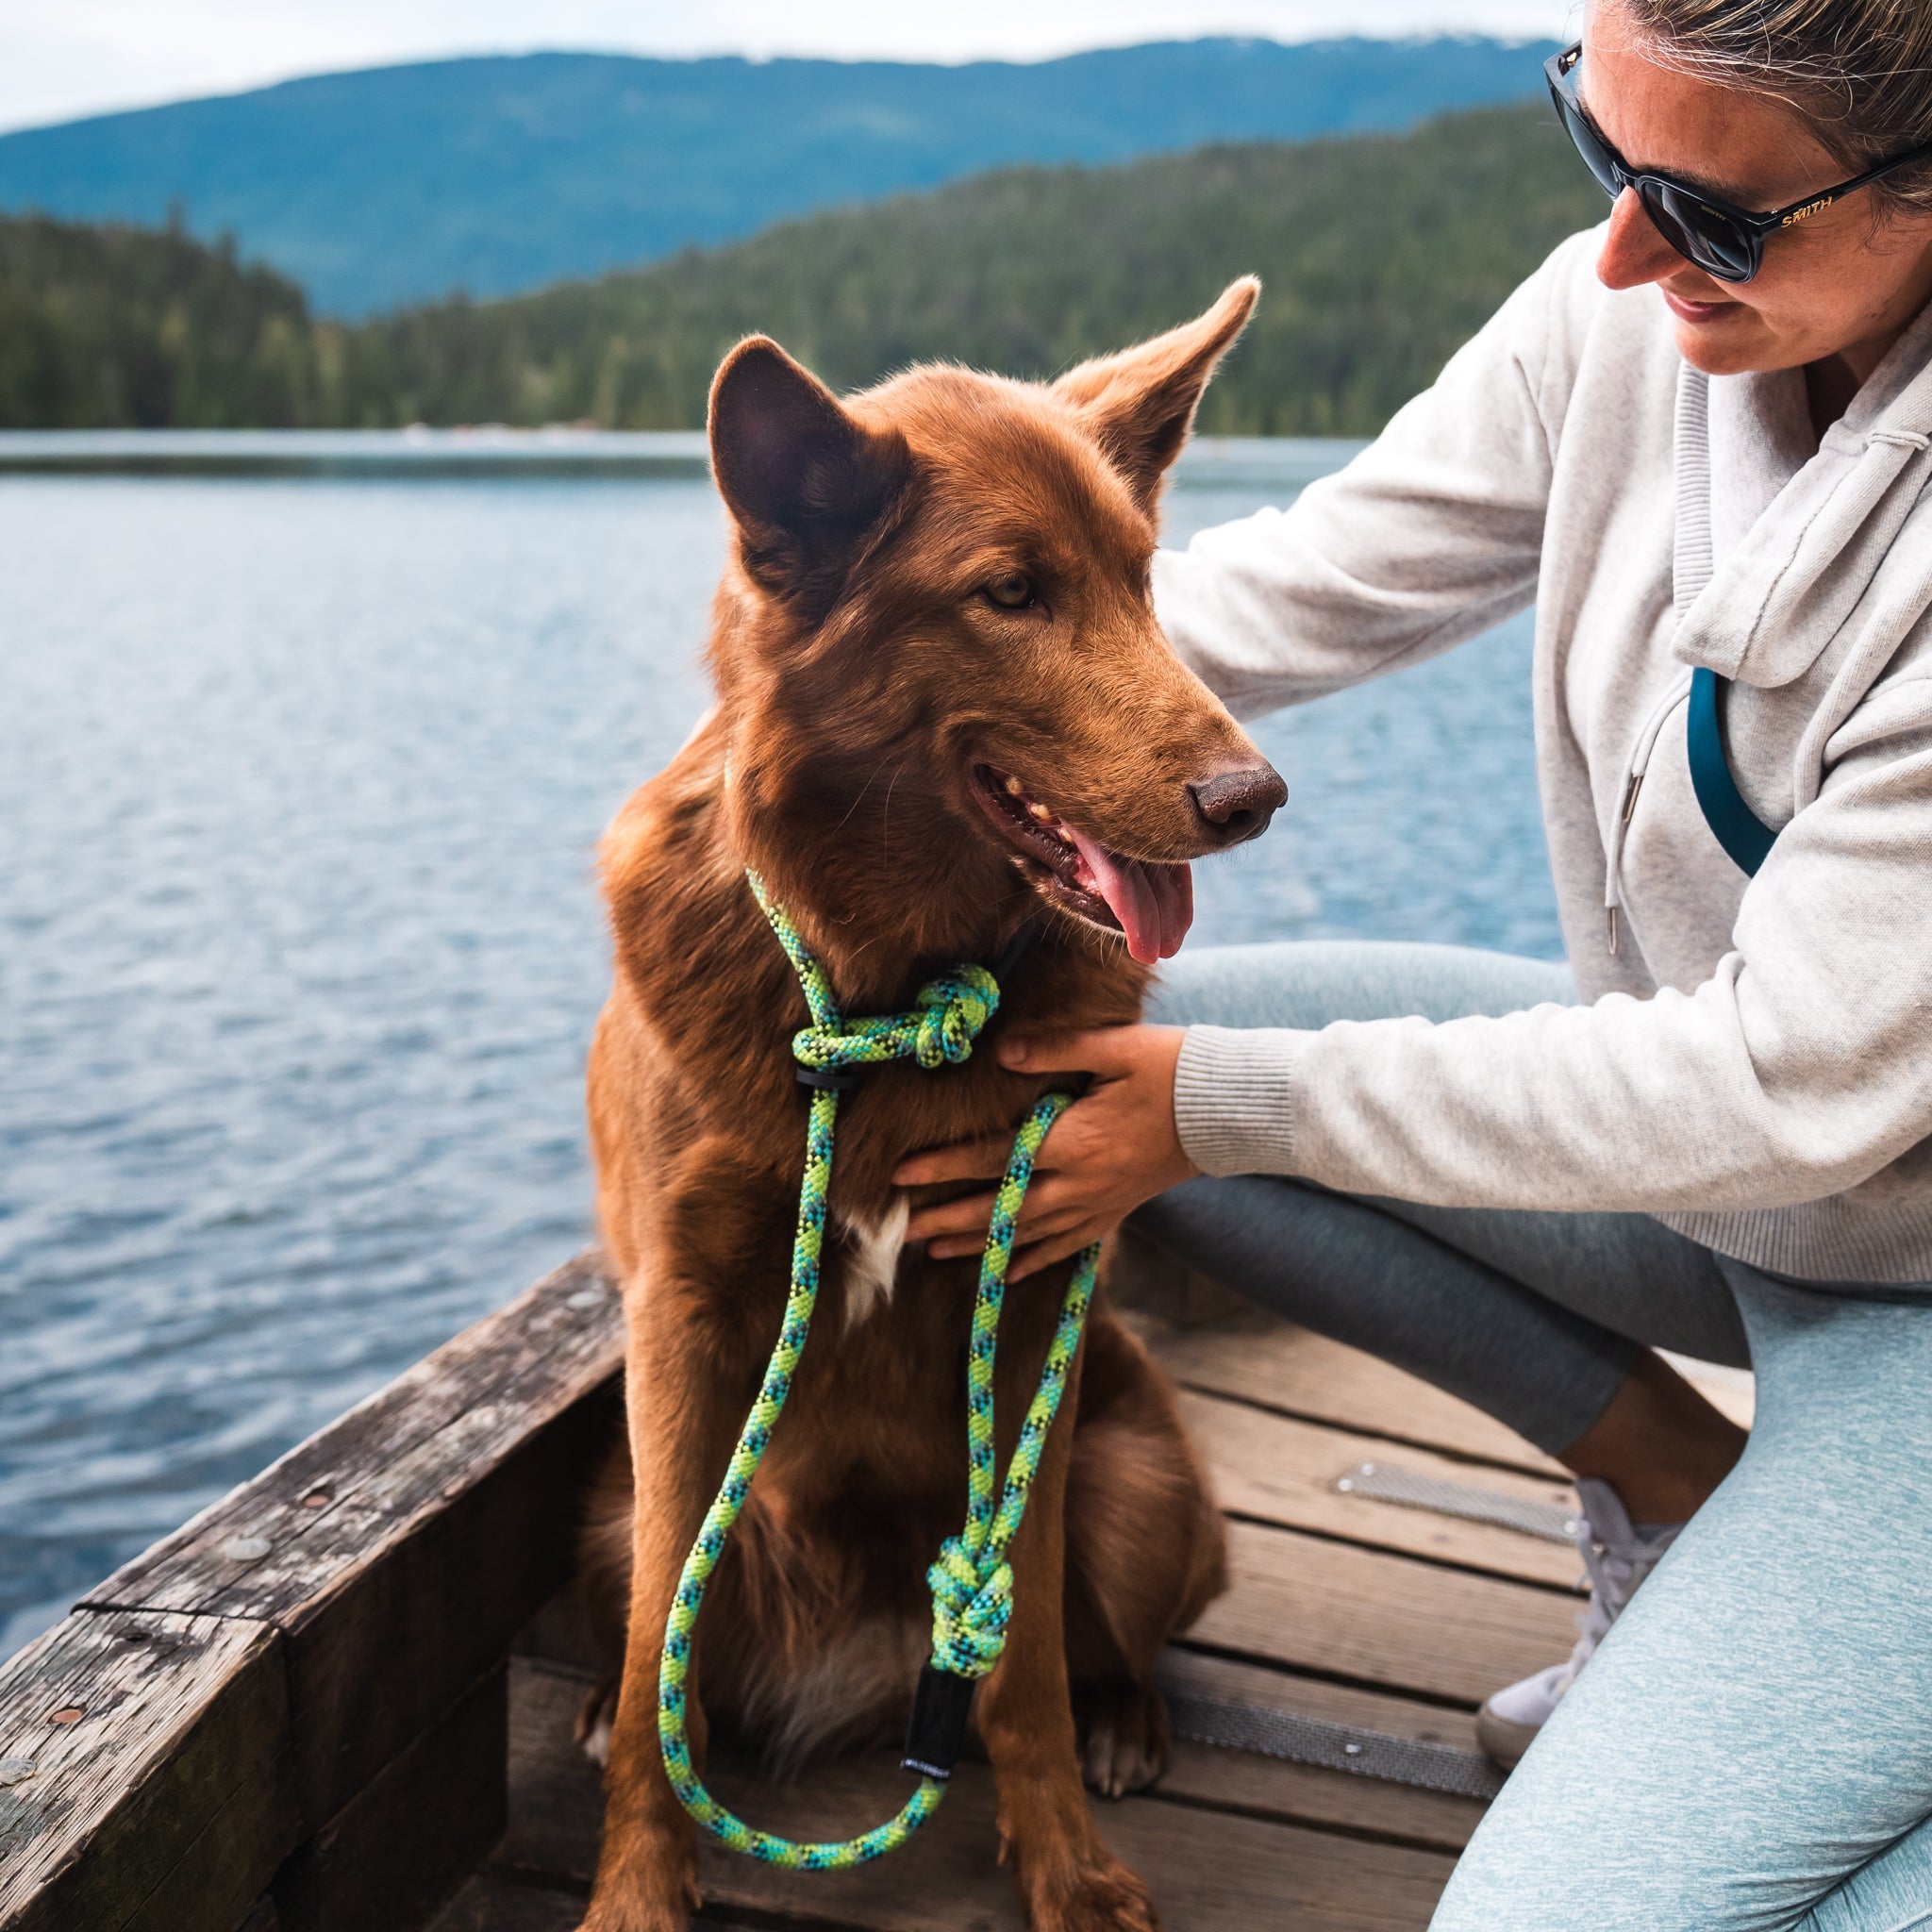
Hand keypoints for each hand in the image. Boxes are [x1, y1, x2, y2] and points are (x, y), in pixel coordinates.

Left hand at [894, 1024, 1197, 1279]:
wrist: (1226, 1111)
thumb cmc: (1171, 1069)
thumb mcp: (1114, 1048)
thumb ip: (1054, 1050)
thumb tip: (1000, 1052)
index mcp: (1074, 1141)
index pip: (994, 1158)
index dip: (944, 1167)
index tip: (901, 1175)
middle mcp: (1080, 1182)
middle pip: (1001, 1208)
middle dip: (948, 1218)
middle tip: (901, 1228)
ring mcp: (1098, 1203)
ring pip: (1027, 1234)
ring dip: (978, 1243)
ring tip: (933, 1250)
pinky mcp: (1115, 1211)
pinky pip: (1066, 1245)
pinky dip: (1032, 1260)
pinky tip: (1004, 1273)